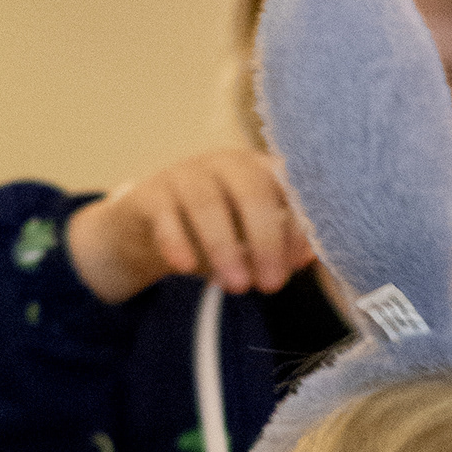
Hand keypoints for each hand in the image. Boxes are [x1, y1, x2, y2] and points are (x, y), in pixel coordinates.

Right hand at [66, 151, 315, 303]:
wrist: (147, 229)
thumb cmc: (212, 233)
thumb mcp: (248, 244)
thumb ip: (277, 248)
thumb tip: (304, 257)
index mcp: (259, 172)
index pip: (287, 186)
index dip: (298, 223)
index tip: (301, 263)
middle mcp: (225, 166)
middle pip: (251, 189)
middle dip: (265, 238)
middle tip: (271, 284)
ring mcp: (186, 175)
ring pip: (207, 201)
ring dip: (223, 245)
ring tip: (236, 286)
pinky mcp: (151, 194)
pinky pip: (164, 213)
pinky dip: (176, 239)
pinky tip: (184, 267)